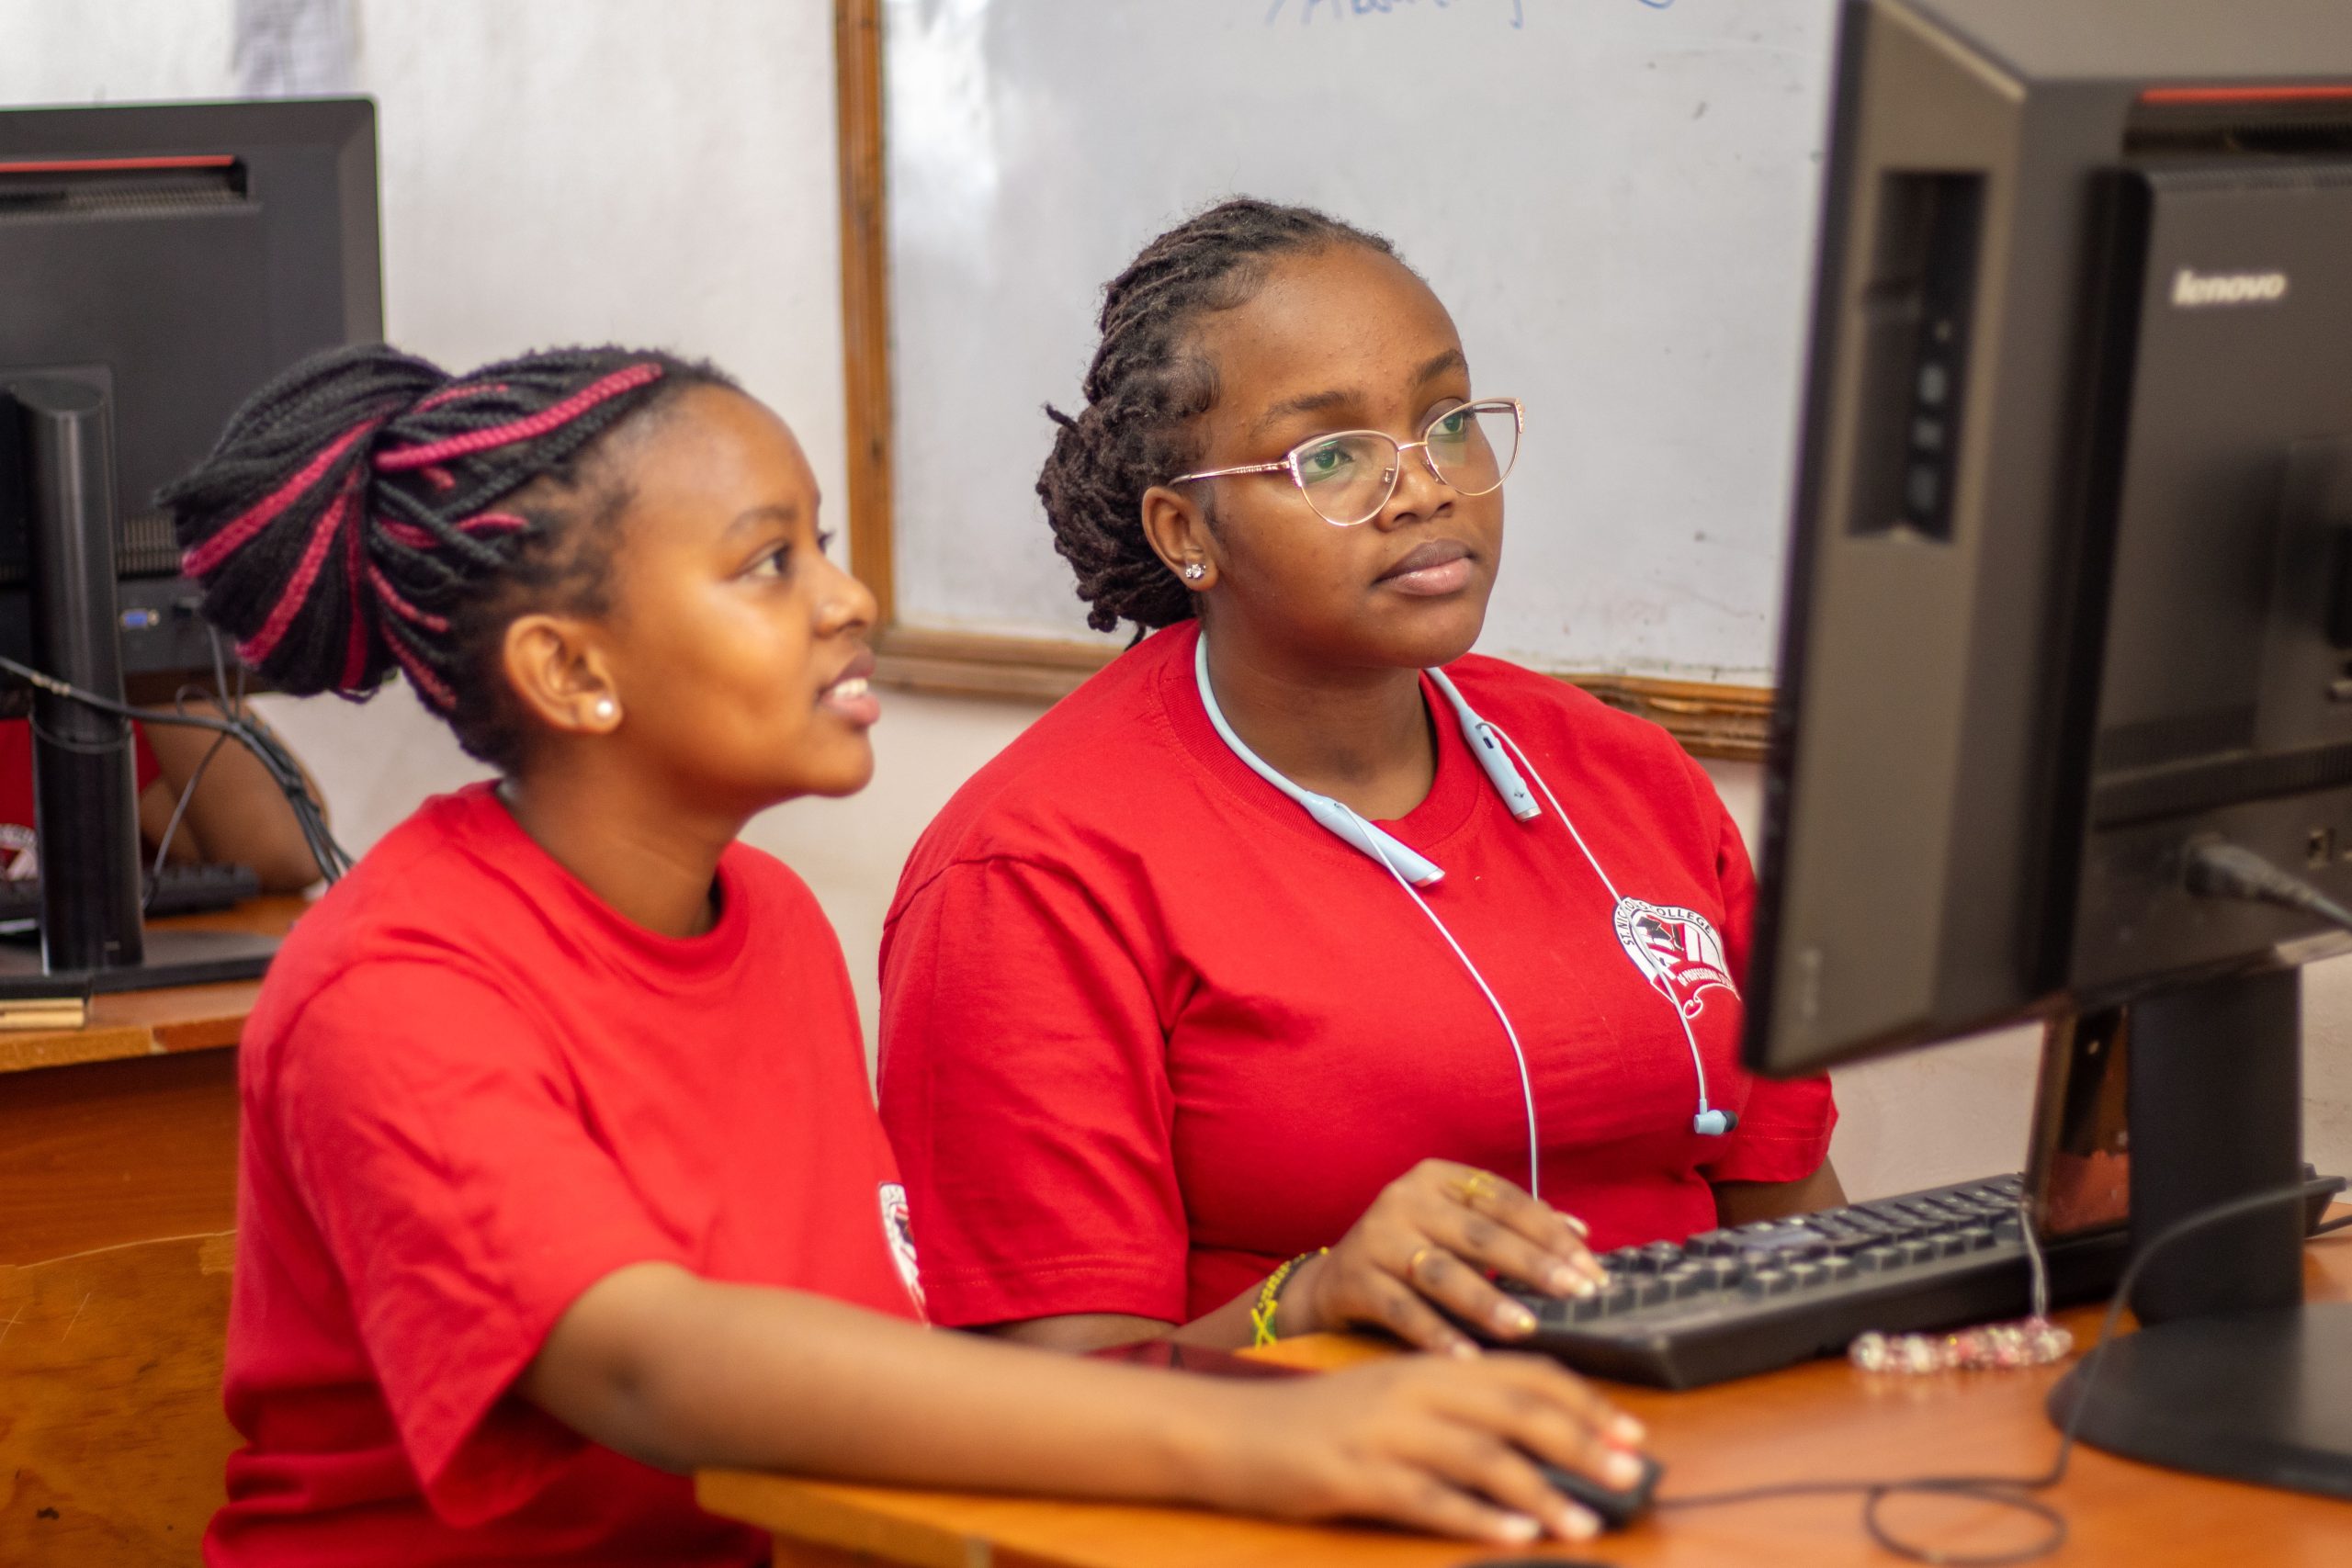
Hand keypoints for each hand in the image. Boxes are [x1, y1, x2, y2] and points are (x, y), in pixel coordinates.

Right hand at [1196, 1352, 1648, 1543]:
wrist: (1228, 1428)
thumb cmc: (1317, 1420)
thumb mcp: (1392, 1396)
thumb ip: (1454, 1406)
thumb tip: (1534, 1438)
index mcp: (1428, 1365)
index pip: (1524, 1373)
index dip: (1585, 1401)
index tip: (1630, 1430)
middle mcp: (1413, 1389)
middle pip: (1516, 1410)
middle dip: (1583, 1442)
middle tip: (1630, 1473)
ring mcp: (1383, 1433)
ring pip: (1481, 1457)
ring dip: (1543, 1491)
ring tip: (1585, 1522)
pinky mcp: (1354, 1476)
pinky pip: (1428, 1499)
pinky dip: (1478, 1518)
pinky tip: (1515, 1535)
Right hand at [1284, 1160, 1605, 1354]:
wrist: (1332, 1283)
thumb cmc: (1412, 1254)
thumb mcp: (1455, 1229)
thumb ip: (1511, 1228)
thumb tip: (1581, 1233)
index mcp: (1438, 1178)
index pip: (1505, 1200)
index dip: (1552, 1234)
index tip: (1592, 1271)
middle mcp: (1404, 1199)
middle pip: (1479, 1233)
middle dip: (1533, 1265)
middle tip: (1576, 1294)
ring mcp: (1376, 1238)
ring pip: (1441, 1272)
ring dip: (1487, 1300)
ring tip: (1526, 1326)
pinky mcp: (1354, 1280)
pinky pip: (1402, 1311)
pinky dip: (1437, 1335)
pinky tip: (1470, 1358)